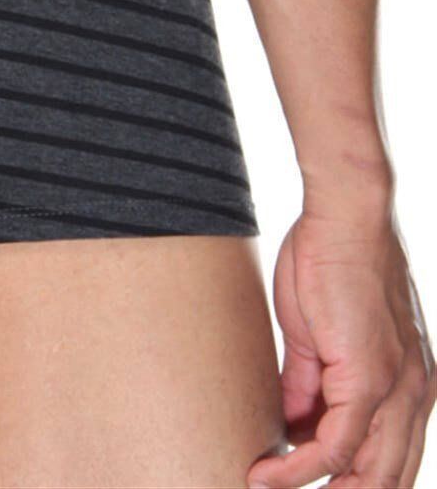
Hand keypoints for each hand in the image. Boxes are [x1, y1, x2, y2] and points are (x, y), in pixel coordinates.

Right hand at [247, 209, 434, 488]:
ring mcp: (396, 391)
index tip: (297, 482)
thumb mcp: (319, 334)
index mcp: (410, 385)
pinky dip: (296, 468)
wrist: (345, 216)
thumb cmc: (332, 261)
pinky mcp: (368, 380)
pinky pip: (335, 445)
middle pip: (386, 481)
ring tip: (264, 488)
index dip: (350, 484)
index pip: (390, 462)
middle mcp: (415, 396)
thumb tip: (291, 427)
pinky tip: (264, 473)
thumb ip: (309, 382)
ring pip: (368, 477)